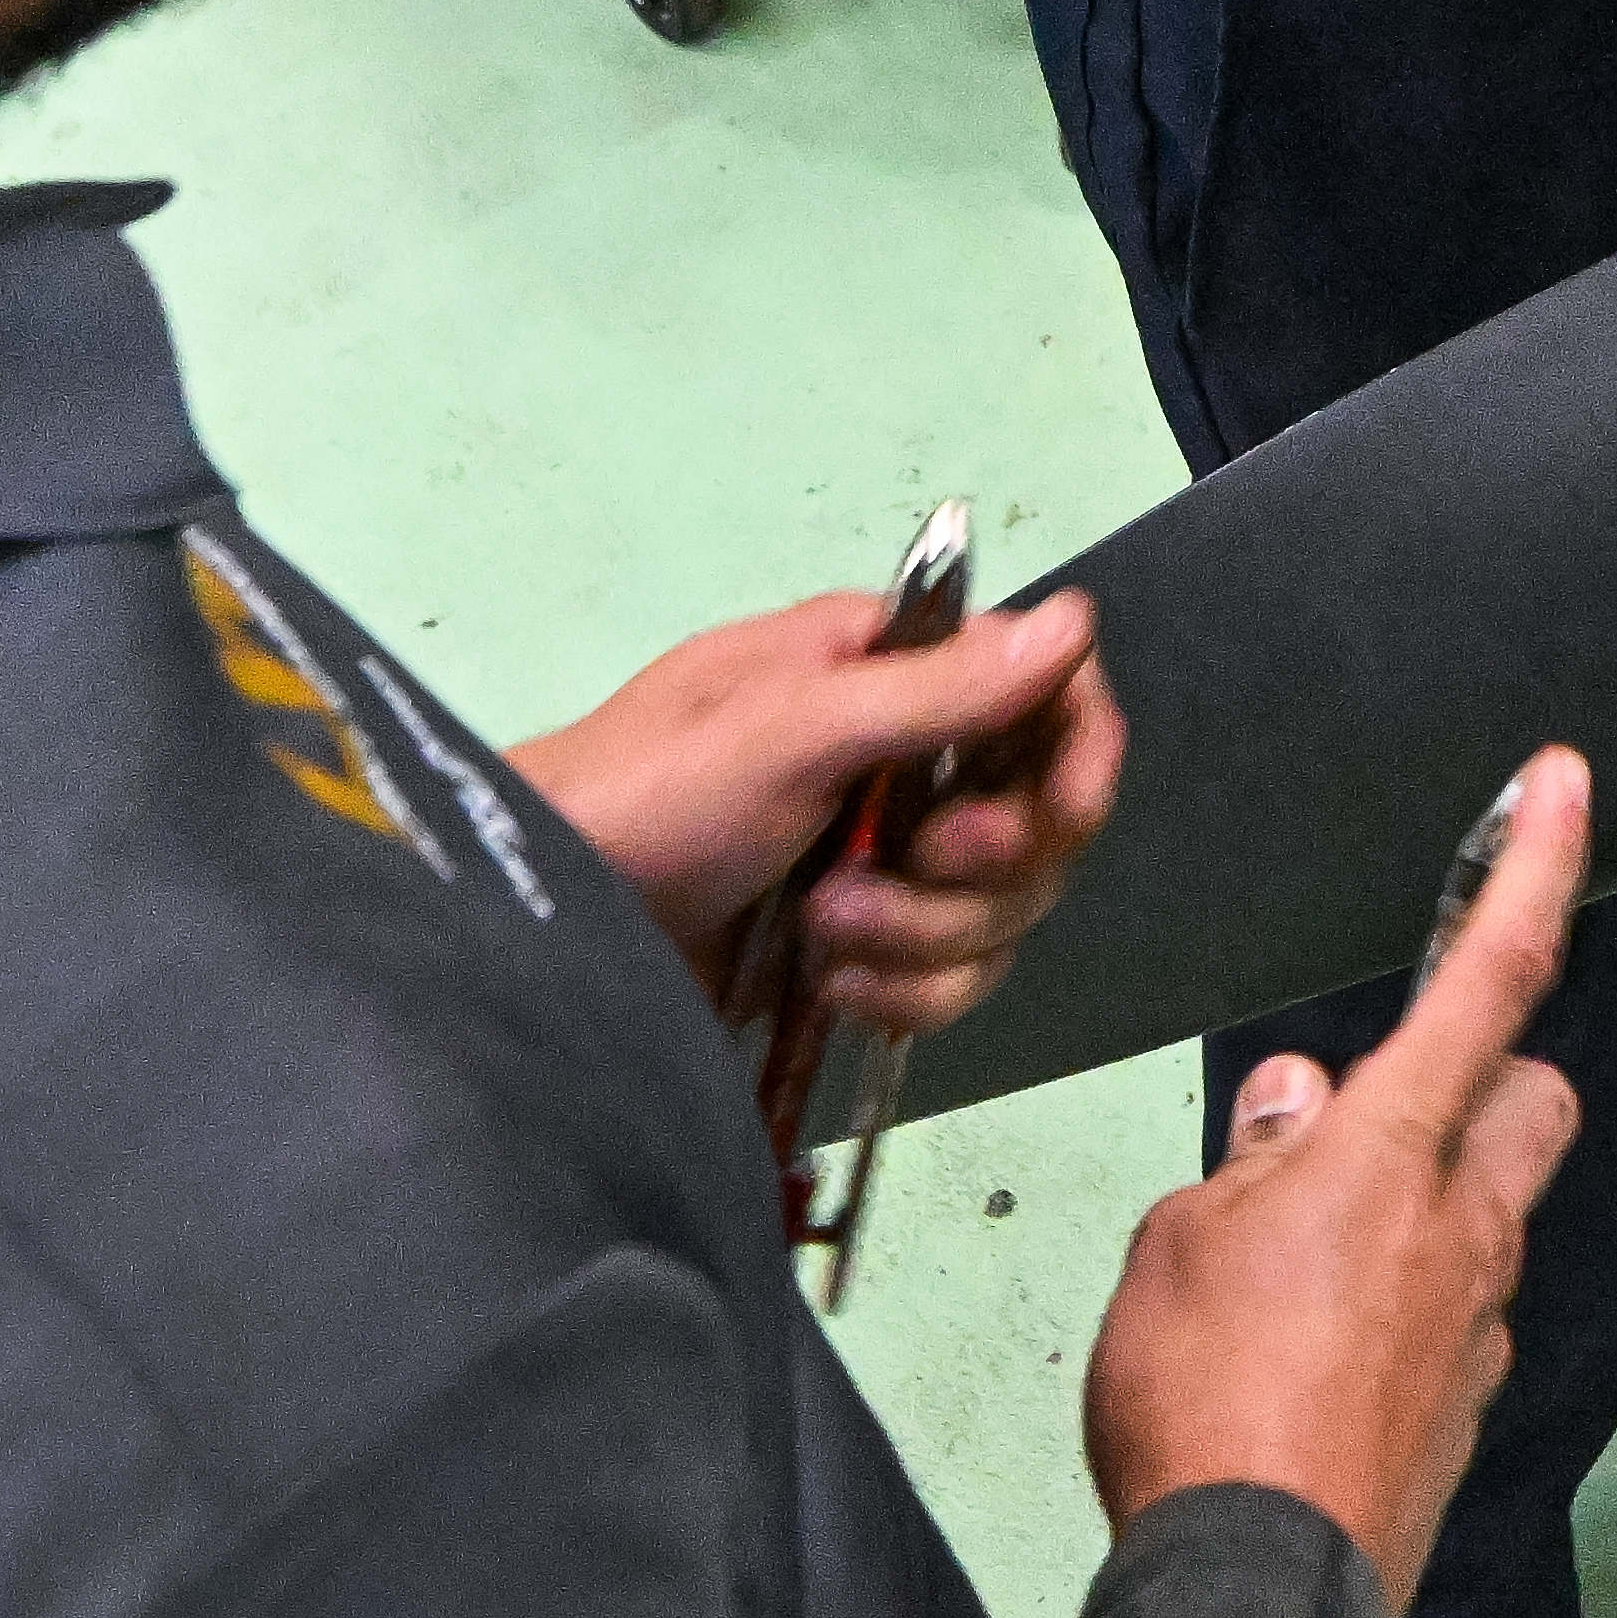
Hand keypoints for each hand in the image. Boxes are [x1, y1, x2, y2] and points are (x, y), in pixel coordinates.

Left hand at [507, 586, 1122, 1041]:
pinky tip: (831, 989)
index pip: (1046, 693)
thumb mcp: (788, 731)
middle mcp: (902, 759)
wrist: (541, 937)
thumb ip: (936, 688)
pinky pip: (952, 982)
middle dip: (981, 867)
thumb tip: (1075, 622)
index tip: (1060, 813)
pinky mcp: (862, 951)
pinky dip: (903, 995)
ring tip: (825, 934)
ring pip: (1002, 913)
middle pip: (1040, 820)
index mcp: (888, 673)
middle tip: (906, 868)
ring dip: (926, 938)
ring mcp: (885, 862)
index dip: (1075, 755)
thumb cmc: (649, 800)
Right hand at [1085, 748, 1594, 1617]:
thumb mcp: (1180, 1242)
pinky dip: (1410, 1306)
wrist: (1253, 1574)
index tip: (1562, 786)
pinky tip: (1327, 1347)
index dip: (1532, 867)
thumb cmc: (1203, 1405)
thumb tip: (1289, 1108)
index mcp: (1391, 1151)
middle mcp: (1463, 1223)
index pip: (1489, 974)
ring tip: (1309, 1258)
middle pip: (1533, 1097)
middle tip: (1394, 1108)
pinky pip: (1460, 1316)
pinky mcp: (1467, 1405)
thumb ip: (1250, 1163)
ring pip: (1496, 1211)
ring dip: (1430, 1205)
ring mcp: (1477, 1319)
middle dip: (1490, 1078)